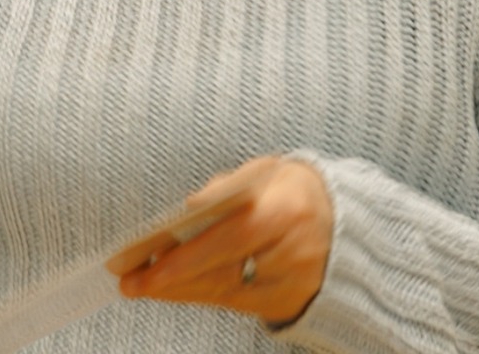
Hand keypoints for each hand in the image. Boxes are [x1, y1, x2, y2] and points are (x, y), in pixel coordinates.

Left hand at [112, 156, 333, 326]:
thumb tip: (191, 207)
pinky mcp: (288, 304)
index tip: (151, 255)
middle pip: (225, 271)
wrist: (347, 227)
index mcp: (289, 209)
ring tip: (140, 285)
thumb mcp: (270, 173)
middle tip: (132, 280)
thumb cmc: (293, 192)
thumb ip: (230, 186)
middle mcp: (295, 252)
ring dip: (179, 290)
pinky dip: (201, 295)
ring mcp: (294, 284)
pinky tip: (171, 290)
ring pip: (226, 292)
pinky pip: (236, 304)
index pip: (234, 235)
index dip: (192, 251)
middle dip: (174, 276)